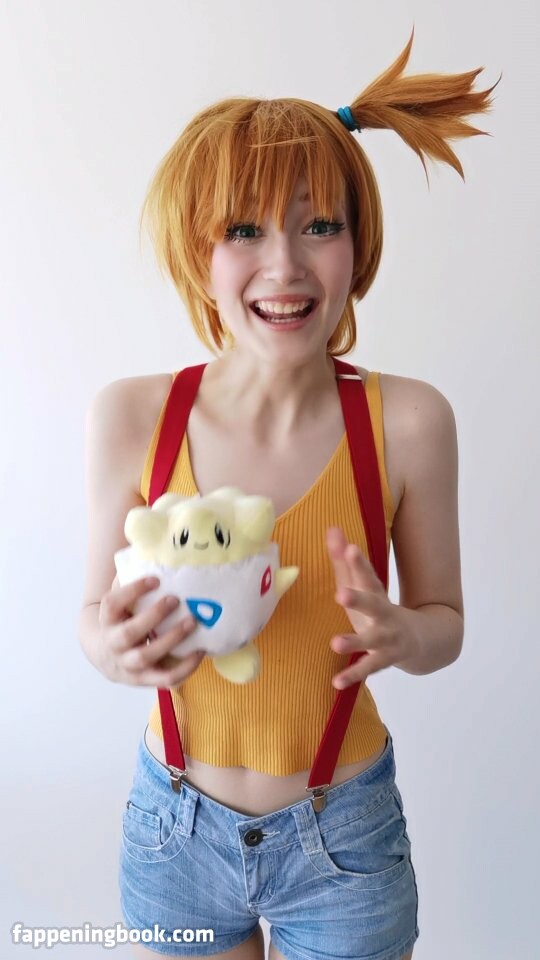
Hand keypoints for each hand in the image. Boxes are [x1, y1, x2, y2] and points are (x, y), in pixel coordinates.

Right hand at [97, 577, 204, 687]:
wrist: (105, 655)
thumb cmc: (122, 619)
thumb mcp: (121, 602)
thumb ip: (132, 580)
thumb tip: (155, 553)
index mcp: (107, 620)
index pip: (112, 603)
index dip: (133, 591)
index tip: (156, 579)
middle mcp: (114, 644)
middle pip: (130, 633)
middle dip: (154, 616)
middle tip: (176, 599)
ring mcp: (128, 665)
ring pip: (147, 656)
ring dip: (171, 639)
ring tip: (192, 622)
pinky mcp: (144, 680)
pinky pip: (166, 678)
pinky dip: (185, 668)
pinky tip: (200, 651)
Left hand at [326, 527, 417, 687]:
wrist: (424, 641)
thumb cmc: (381, 610)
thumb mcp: (364, 587)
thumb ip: (344, 561)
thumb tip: (332, 528)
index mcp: (377, 594)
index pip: (367, 575)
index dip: (358, 563)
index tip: (349, 548)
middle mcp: (385, 614)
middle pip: (373, 604)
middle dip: (358, 599)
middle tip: (341, 594)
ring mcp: (388, 638)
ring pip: (371, 640)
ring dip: (354, 642)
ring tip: (335, 643)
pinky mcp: (386, 659)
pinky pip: (368, 669)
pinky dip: (353, 676)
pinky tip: (336, 683)